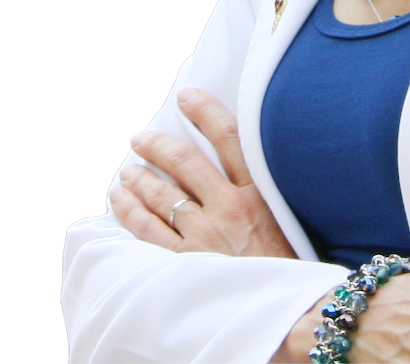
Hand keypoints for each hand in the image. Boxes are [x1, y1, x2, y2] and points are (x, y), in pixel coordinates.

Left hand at [108, 87, 296, 258]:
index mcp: (257, 192)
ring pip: (161, 194)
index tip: (188, 96)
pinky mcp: (186, 264)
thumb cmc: (289, 264)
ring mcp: (204, 236)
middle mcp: (228, 208)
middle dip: (157, 144)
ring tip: (127, 168)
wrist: (289, 314)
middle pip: (185, 162)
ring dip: (139, 176)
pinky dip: (129, 209)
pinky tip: (120, 198)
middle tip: (142, 138)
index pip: (228, 137)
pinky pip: (147, 230)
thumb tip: (250, 160)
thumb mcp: (289, 218)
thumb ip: (268, 188)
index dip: (205, 110)